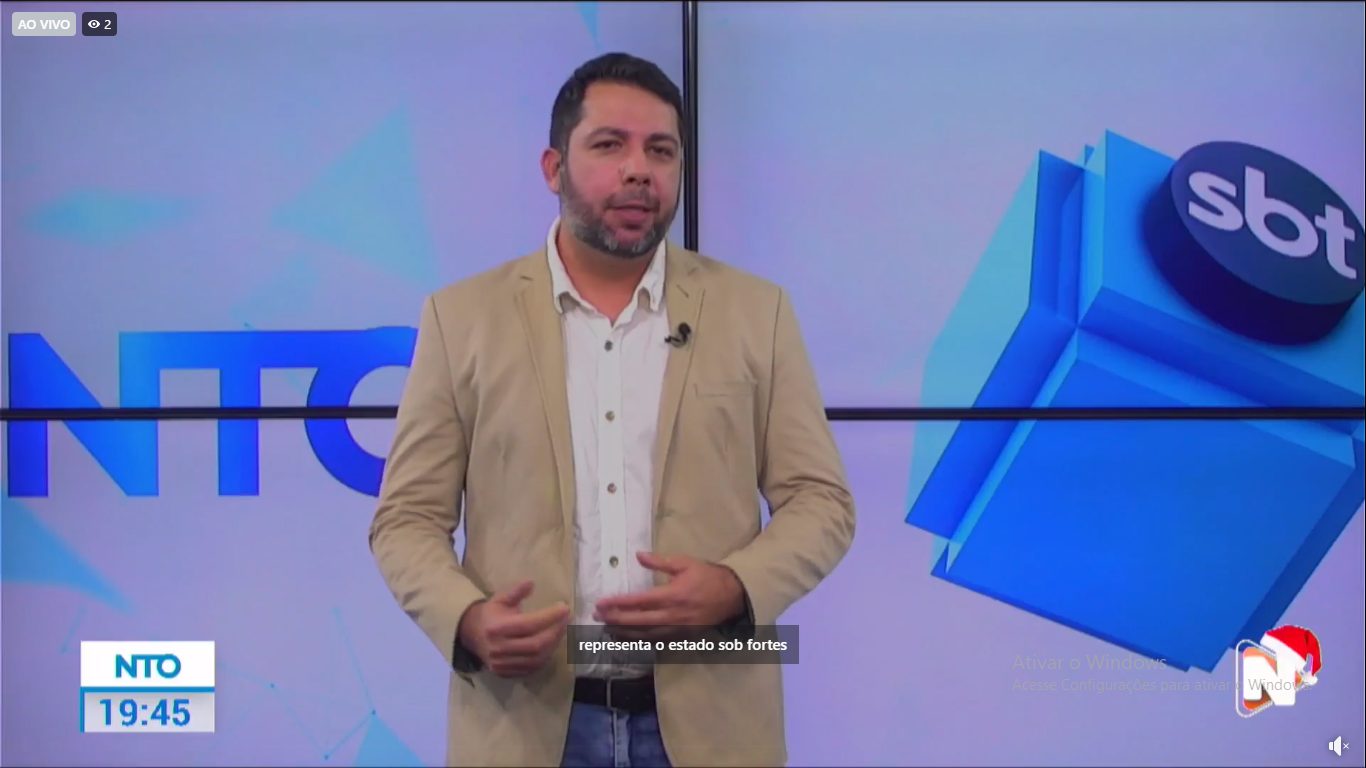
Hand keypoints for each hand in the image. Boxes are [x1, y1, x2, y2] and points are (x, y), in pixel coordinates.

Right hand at [458, 581, 569, 677]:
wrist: (472, 636)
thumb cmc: (491, 614)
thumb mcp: (500, 599)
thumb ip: (515, 592)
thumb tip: (531, 583)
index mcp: (496, 628)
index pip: (528, 624)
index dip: (549, 617)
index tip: (564, 608)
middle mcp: (499, 648)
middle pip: (535, 644)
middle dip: (556, 631)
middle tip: (567, 618)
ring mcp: (502, 663)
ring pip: (536, 659)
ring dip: (554, 644)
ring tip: (562, 629)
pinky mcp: (507, 673)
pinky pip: (532, 668)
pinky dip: (546, 656)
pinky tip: (552, 643)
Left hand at [592, 553, 744, 639]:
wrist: (733, 596)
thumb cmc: (708, 577)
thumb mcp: (685, 563)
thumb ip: (660, 562)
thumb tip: (638, 556)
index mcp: (671, 595)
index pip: (638, 601)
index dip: (617, 603)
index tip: (601, 603)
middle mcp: (671, 616)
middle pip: (637, 621)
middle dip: (615, 620)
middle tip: (597, 617)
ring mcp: (676, 630)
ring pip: (645, 635)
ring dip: (624, 633)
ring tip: (607, 629)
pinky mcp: (681, 637)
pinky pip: (657, 642)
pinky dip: (640, 641)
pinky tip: (628, 639)